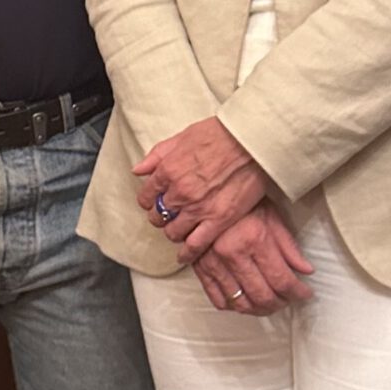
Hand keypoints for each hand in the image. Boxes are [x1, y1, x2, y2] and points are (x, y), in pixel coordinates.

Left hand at [136, 118, 267, 258]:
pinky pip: (195, 245)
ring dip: (174, 232)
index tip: (155, 202)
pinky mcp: (218, 220)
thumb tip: (138, 170)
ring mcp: (198, 209)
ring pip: (173, 233)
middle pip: (158, 216)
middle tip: (169, 215)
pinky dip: (187, 254)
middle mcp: (179, 193)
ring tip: (181, 229)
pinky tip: (185, 255)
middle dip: (161, 216)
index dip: (149, 201)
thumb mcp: (182, 137)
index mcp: (168, 171)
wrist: (252, 141)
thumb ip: (157, 155)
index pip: (146, 196)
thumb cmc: (221, 134)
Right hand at [191, 202, 312, 314]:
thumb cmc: (243, 204)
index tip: (305, 293)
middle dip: (280, 304)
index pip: (282, 279)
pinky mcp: (200, 269)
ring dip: (260, 309)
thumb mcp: (272, 216)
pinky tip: (246, 300)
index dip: (298, 292)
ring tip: (270, 303)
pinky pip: (218, 300)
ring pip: (241, 303)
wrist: (206, 195)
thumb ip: (289, 246)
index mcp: (254, 239)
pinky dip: (235, 306)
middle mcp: (233, 255)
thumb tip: (307, 270)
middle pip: (262, 296)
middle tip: (289, 299)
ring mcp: (214, 264)